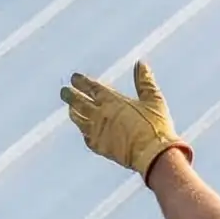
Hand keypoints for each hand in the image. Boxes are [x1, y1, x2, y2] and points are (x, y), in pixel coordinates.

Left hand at [61, 61, 185, 179]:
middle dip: (70, 95)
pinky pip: (86, 136)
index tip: (74, 78)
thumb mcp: (153, 100)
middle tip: (64, 91)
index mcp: (112, 101)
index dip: (81, 82)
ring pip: (78, 119)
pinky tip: (84, 130)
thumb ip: (144, 82)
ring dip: (74, 112)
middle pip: (79, 102)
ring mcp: (97, 131)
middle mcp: (100, 114)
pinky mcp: (99, 146)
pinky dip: (83, 131)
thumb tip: (141, 64)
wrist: (152, 154)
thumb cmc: (156, 126)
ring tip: (71, 109)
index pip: (92, 88)